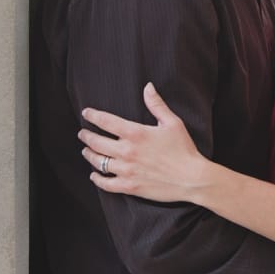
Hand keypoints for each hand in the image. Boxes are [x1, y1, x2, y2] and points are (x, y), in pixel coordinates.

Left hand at [79, 83, 206, 201]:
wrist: (192, 178)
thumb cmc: (184, 149)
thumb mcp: (173, 122)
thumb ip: (156, 104)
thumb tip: (148, 87)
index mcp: (136, 133)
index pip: (106, 121)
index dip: (93, 116)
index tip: (86, 113)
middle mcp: (127, 151)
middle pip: (97, 142)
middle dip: (86, 136)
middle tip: (82, 133)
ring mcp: (126, 170)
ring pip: (98, 162)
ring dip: (89, 155)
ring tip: (86, 151)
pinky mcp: (129, 186)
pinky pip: (106, 184)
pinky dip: (97, 179)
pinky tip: (94, 175)